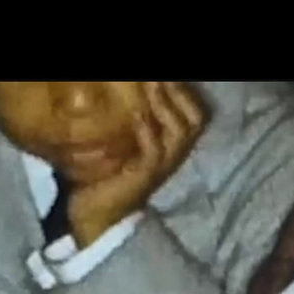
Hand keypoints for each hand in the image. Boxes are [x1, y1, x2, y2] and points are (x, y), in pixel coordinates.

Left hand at [69, 82, 205, 246]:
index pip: (195, 118)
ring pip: (180, 133)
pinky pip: (154, 151)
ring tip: (152, 84)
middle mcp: (172, 157)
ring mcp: (161, 168)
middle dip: (181, 94)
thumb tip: (125, 96)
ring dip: (166, 106)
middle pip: (194, 121)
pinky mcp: (144, 177)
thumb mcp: (124, 147)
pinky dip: (148, 130)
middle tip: (162, 77)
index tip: (170, 79)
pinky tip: (137, 113)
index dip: (187, 96)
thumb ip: (132, 126)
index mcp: (170, 149)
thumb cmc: (108, 179)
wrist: (98, 217)